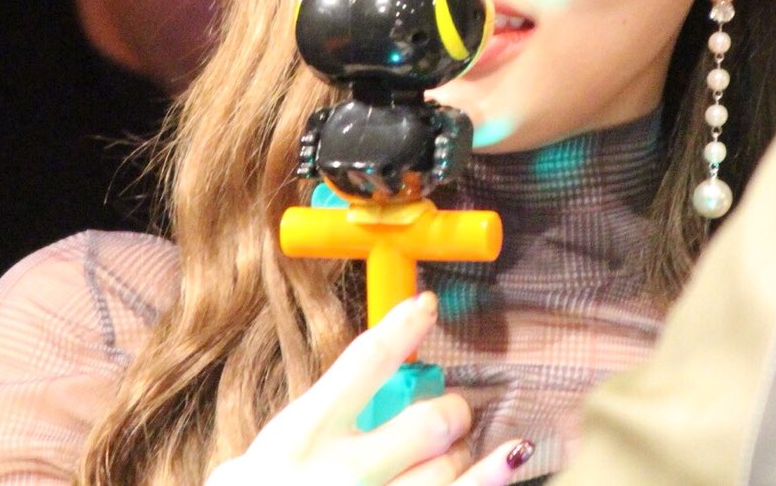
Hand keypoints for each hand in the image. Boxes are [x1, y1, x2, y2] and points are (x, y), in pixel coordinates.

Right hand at [204, 291, 535, 485]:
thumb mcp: (267, 451)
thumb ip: (317, 417)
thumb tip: (367, 380)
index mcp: (304, 435)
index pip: (367, 360)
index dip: (404, 326)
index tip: (426, 306)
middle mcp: (345, 472)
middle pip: (429, 421)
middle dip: (451, 410)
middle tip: (450, 410)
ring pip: (450, 468)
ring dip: (463, 452)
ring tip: (457, 444)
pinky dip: (488, 479)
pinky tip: (508, 459)